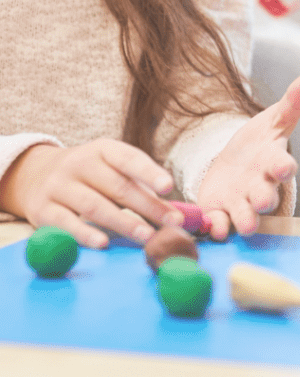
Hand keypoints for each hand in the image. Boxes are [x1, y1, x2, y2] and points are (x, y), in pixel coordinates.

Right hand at [0, 139, 180, 247]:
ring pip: (95, 206)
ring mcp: (59, 186)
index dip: (150, 173)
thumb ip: (137, 184)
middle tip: (171, 223)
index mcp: (103, 149)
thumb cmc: (89, 174)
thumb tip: (171, 210)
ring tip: (147, 237)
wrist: (34, 174)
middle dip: (148, 206)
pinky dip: (85, 234)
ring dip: (124, 223)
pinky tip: (103, 243)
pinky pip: (65, 223)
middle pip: (118, 187)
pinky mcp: (42, 210)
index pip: (129, 159)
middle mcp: (80, 164)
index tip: (168, 187)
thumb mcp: (110, 167)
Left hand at [197, 71, 299, 239]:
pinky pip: (219, 224)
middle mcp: (260, 186)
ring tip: (245, 225)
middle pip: (266, 196)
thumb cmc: (260, 142)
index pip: (284, 165)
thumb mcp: (274, 119)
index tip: (284, 167)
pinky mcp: (219, 212)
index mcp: (273, 162)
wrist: (234, 164)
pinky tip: (212, 227)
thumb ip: (293, 101)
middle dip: (264, 199)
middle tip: (262, 200)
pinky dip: (216, 227)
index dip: (284, 167)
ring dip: (245, 220)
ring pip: (246, 216)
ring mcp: (240, 202)